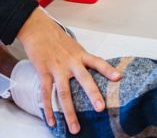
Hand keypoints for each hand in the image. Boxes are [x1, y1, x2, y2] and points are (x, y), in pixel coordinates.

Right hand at [17, 8, 120, 133]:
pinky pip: (46, 94)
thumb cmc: (57, 38)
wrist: (37, 29)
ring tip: (75, 128)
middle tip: (101, 108)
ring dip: (70, 112)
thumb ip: (83, 60)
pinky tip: (52, 122)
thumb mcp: (74, 46)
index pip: (97, 62)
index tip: (119, 77)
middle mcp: (70, 62)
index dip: (108, 69)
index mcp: (80, 54)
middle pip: (84, 79)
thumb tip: (95, 72)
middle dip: (92, 94)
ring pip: (64, 93)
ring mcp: (57, 68)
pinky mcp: (43, 72)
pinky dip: (49, 109)